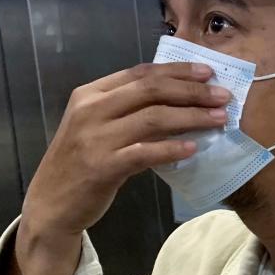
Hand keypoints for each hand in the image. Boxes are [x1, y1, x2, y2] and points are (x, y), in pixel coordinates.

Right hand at [21, 62, 229, 236]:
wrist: (50, 204)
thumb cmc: (82, 161)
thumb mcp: (98, 125)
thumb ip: (128, 108)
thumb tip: (179, 96)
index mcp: (91, 93)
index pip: (141, 73)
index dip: (177, 70)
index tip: (207, 72)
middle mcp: (91, 110)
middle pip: (151, 90)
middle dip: (192, 91)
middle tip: (223, 96)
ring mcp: (95, 138)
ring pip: (153, 118)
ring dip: (192, 116)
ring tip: (219, 118)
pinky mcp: (102, 167)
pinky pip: (145, 153)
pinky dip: (172, 148)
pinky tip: (194, 148)